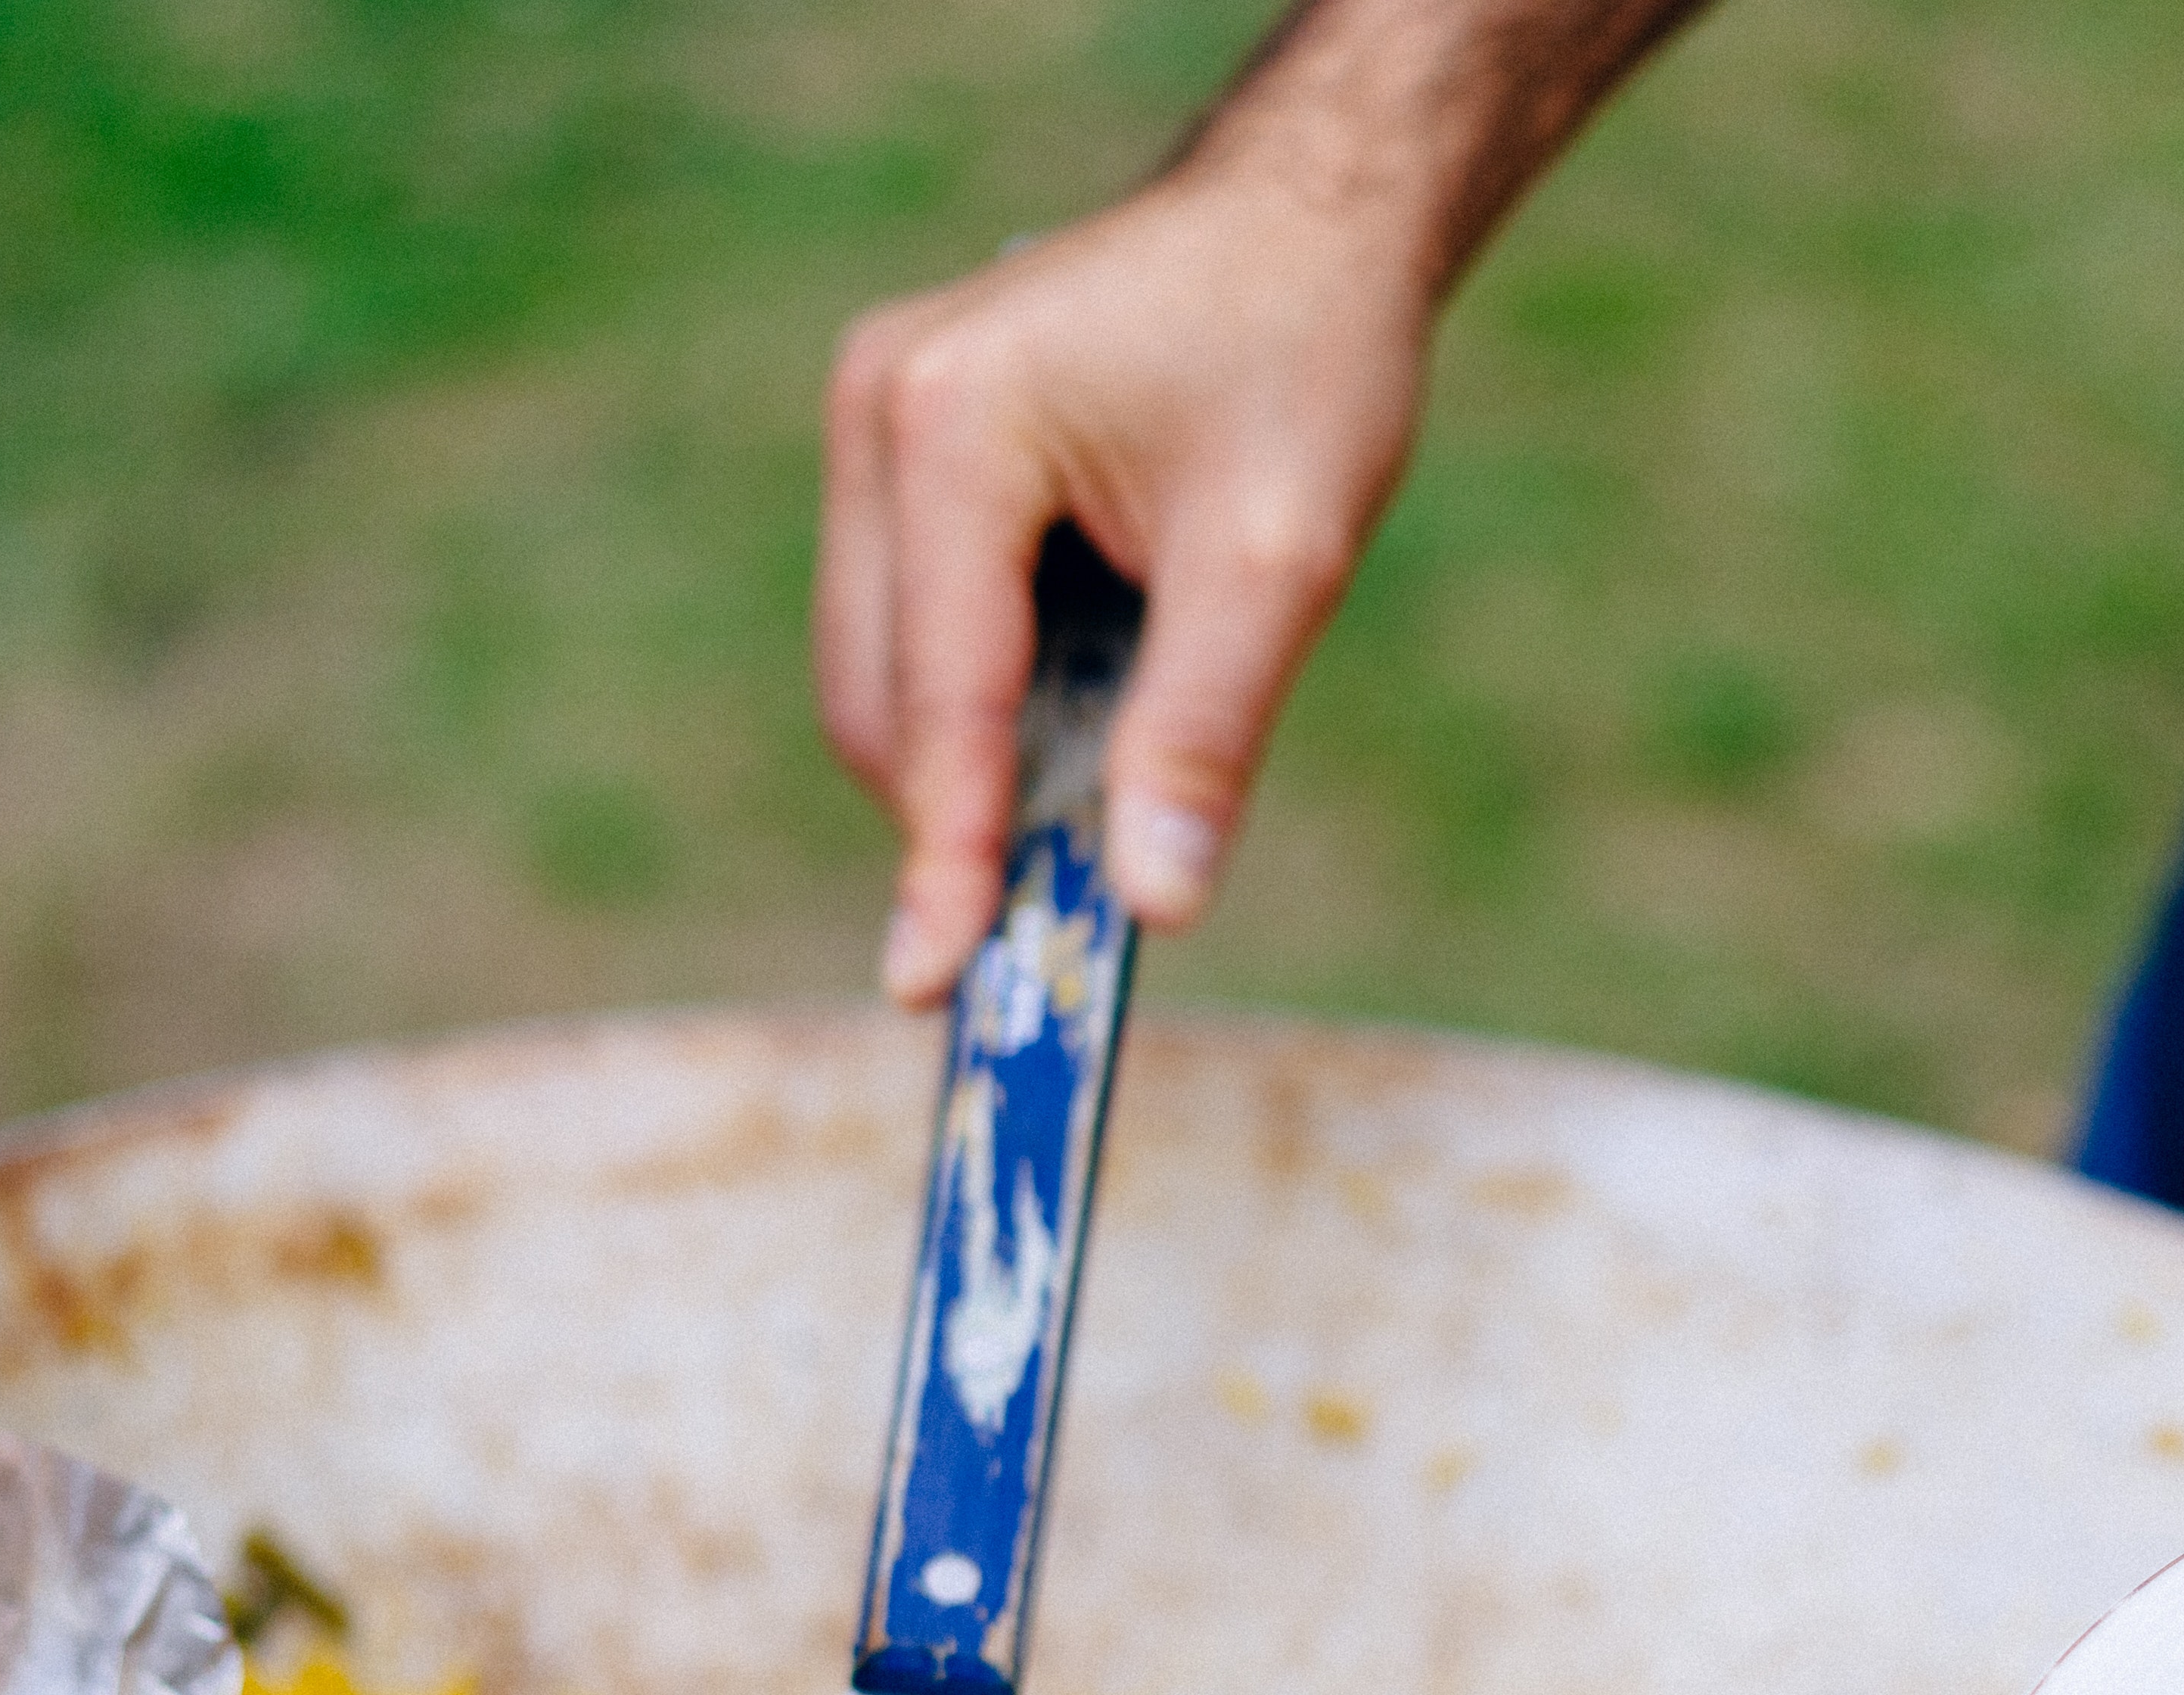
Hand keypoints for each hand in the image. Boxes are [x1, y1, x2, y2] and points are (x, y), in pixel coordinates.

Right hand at [818, 161, 1436, 1002]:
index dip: (948, 852)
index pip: (942, 695)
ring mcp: (876, 417)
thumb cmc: (1305, 357)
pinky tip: (1081, 710)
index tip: (935, 985)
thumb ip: (1203, 735)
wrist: (1307, 221)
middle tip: (1041, 932)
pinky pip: (911, 621)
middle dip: (955, 817)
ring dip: (971, 761)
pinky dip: (982, 700)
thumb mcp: (1278, 560)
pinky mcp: (902, 440)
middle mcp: (880, 409)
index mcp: (955, 424)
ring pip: (880, 670)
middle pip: (878, 696)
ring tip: (1095, 794)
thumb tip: (1152, 906)